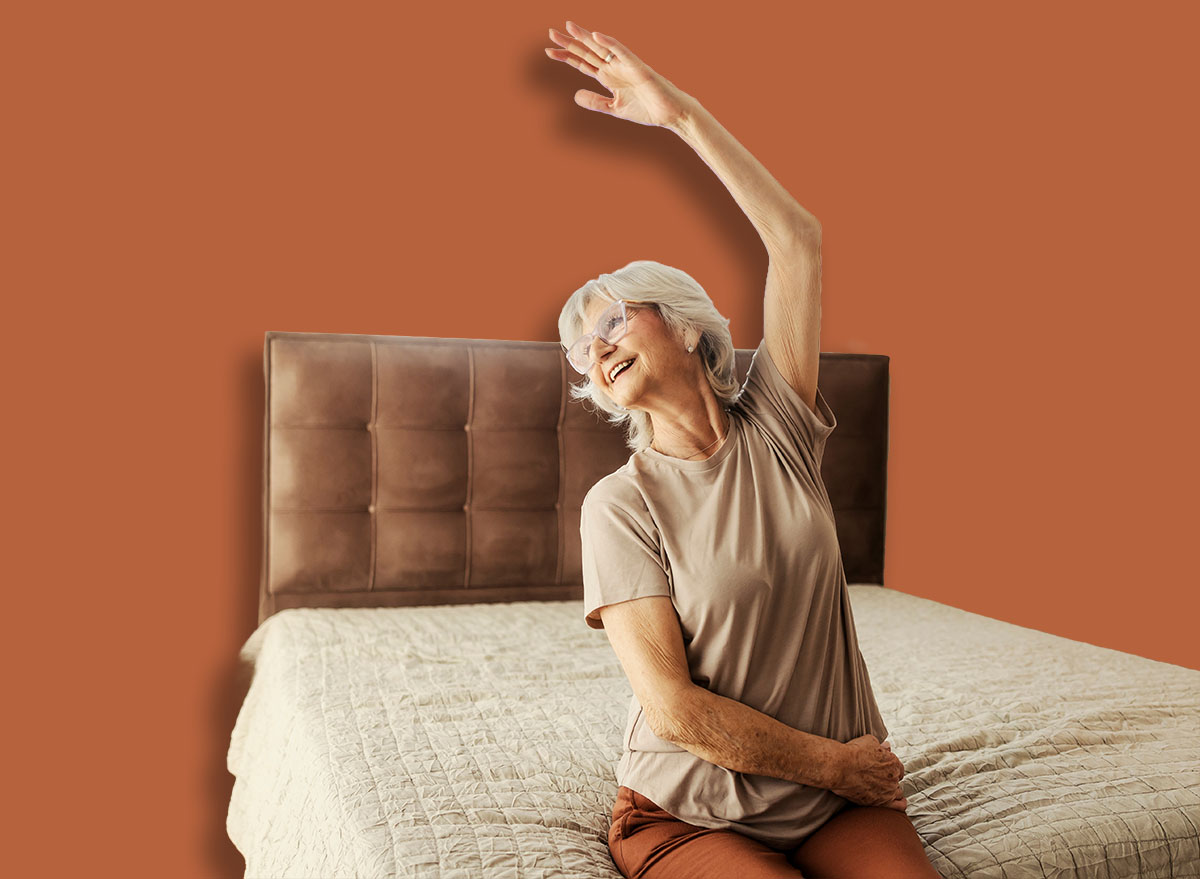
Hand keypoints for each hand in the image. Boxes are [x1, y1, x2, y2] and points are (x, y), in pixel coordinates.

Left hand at [545, 21, 691, 129]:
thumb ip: (596, 102)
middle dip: (570, 43)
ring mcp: (625, 65)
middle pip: (588, 51)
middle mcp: (614, 67)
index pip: (583, 63)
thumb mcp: (614, 108)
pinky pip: (622, 51)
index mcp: (608, 77)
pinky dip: (609, 43)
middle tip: (551, 33)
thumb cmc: (647, 109)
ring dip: (585, 37)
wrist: (670, 113)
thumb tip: (575, 96)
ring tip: (569, 27)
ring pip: (601, 47)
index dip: (567, 57)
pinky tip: (596, 36)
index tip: (549, 51)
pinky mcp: (637, 66)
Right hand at [830, 735, 907, 809]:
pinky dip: (900, 804)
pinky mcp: (879, 802)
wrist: (840, 767)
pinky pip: (897, 807)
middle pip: (897, 780)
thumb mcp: (869, 741)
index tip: (885, 768)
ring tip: (885, 790)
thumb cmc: (852, 753)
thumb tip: (886, 746)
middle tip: (880, 778)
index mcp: (892, 762)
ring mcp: (887, 791)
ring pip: (898, 793)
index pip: (898, 767)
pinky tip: (900, 803)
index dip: (892, 767)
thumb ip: (880, 745)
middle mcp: (893, 777)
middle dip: (890, 778)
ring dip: (893, 790)